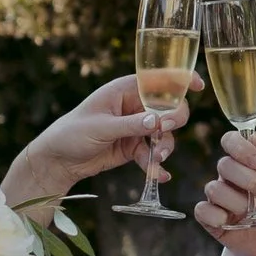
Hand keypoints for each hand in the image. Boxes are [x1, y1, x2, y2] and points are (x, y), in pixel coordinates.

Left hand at [2, 74, 196, 208]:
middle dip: (173, 121)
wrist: (57, 161)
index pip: (159, 78)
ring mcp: (135, 127)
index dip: (181, 79)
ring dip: (164, 147)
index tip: (198, 86)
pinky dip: (156, 165)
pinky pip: (152, 153)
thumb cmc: (72, 133)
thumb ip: (131, 124)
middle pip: (169, 108)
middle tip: (165, 133)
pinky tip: (159, 176)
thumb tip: (159, 120)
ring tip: (155, 160)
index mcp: (125, 90)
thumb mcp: (101, 127)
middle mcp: (134, 106)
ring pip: (164, 133)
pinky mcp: (133, 147)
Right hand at [193, 130, 255, 255]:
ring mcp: (221, 199)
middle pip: (223, 165)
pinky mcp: (214, 221)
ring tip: (254, 212)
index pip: (230, 141)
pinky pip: (202, 211)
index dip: (239, 147)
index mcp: (246, 163)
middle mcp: (230, 178)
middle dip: (247, 178)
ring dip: (236, 200)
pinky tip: (230, 221)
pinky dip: (215, 215)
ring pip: (213, 189)